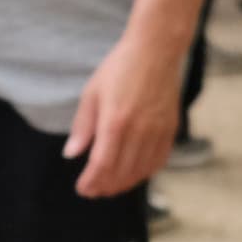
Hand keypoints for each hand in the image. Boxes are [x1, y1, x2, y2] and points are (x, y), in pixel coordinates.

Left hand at [65, 37, 184, 196]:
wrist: (156, 50)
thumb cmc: (120, 68)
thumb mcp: (92, 93)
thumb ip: (82, 127)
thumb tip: (71, 154)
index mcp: (115, 121)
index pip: (101, 165)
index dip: (91, 182)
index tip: (82, 188)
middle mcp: (139, 130)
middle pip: (121, 172)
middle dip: (105, 186)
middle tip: (94, 191)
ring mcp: (157, 130)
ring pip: (141, 171)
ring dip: (124, 183)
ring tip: (111, 186)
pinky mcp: (170, 128)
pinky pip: (159, 160)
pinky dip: (145, 173)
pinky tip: (134, 174)